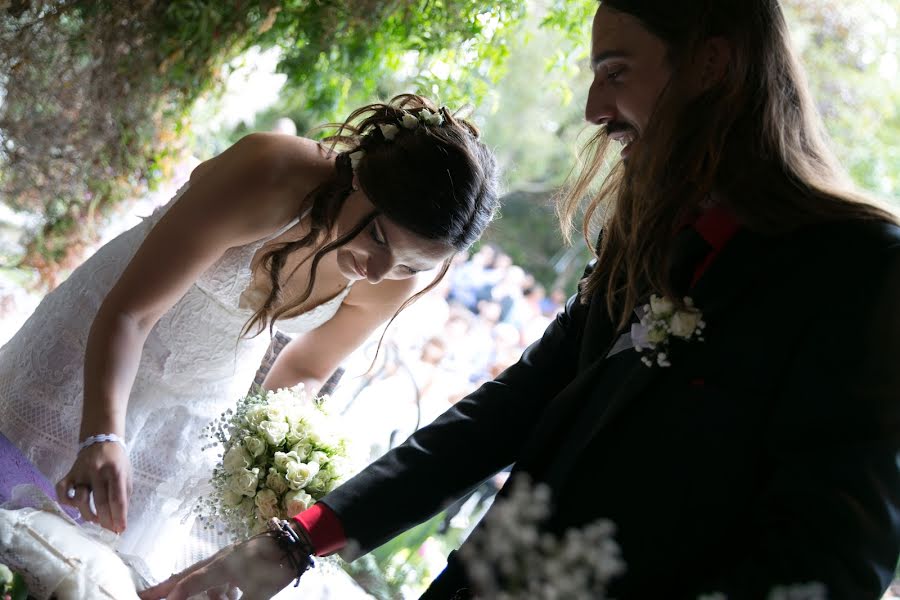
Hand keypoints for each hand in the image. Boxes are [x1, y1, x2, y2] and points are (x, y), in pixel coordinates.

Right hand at [55, 442, 131, 532]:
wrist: (102, 441)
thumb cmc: (117, 462)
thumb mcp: (127, 475)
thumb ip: (124, 496)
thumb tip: (120, 521)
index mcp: (116, 472)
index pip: (117, 498)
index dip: (119, 516)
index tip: (120, 530)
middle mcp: (98, 472)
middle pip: (100, 502)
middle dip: (106, 521)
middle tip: (109, 530)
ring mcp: (81, 473)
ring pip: (80, 500)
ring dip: (88, 514)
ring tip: (95, 519)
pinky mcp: (69, 474)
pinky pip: (61, 491)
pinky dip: (66, 502)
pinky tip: (75, 506)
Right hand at [138, 534, 301, 599]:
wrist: (296, 543)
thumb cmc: (275, 567)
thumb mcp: (257, 595)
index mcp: (221, 566)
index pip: (190, 583)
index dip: (173, 596)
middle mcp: (220, 560)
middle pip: (187, 575)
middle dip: (165, 587)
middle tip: (144, 595)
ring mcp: (229, 558)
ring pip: (203, 577)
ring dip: (193, 591)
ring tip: (184, 597)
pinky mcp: (238, 560)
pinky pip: (218, 577)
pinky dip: (214, 590)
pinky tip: (223, 597)